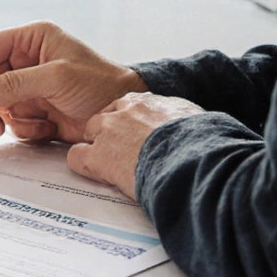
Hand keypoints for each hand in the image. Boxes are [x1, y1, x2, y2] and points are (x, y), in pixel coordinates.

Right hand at [0, 21, 146, 141]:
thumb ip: (12, 85)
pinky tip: (48, 128)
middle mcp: (23, 61)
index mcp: (28, 40)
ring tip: (27, 127)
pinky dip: (24, 130)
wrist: (126, 117)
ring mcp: (26, 87)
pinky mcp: (33, 109)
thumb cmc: (102, 84)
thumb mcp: (56, 79)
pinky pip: (10, 122)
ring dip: (3, 121)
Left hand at [68, 93, 204, 199]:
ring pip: (88, 133)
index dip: (127, 122)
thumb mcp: (194, 119)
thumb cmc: (200, 141)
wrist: (191, 158)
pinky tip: (97, 174)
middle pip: (103, 117)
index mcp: (148, 102)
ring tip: (110, 165)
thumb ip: (184, 117)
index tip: (134, 134)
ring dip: (96, 147)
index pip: (128, 106)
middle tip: (121, 152)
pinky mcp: (99, 156)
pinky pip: (76, 157)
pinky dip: (83, 166)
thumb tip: (196, 124)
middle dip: (108, 133)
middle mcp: (124, 112)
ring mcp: (108, 132)